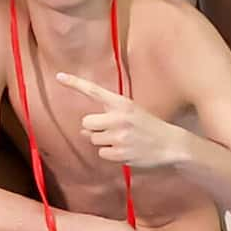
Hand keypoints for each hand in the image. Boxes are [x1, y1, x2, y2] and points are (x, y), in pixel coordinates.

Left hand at [57, 72, 186, 170]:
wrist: (171, 145)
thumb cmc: (148, 127)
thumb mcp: (132, 111)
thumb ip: (108, 115)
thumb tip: (82, 130)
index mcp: (122, 103)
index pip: (94, 90)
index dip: (75, 83)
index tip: (59, 76)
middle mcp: (119, 117)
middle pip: (86, 123)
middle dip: (94, 128)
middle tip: (111, 130)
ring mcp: (120, 136)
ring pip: (93, 139)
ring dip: (103, 141)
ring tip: (123, 140)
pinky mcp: (121, 153)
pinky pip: (102, 153)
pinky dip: (110, 154)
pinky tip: (126, 150)